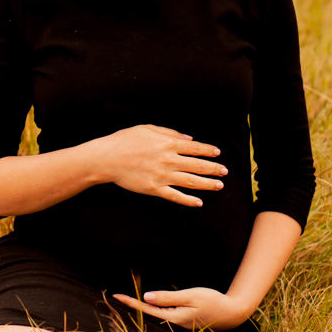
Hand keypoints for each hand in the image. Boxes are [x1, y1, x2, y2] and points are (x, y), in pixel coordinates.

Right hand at [93, 125, 225, 206]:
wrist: (107, 158)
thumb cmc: (124, 140)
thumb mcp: (147, 128)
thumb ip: (169, 132)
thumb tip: (188, 139)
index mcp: (168, 143)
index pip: (195, 148)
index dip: (208, 150)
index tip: (217, 153)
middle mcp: (169, 160)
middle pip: (197, 165)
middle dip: (213, 168)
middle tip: (224, 171)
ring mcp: (162, 176)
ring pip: (191, 181)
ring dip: (207, 184)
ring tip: (219, 185)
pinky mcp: (154, 188)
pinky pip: (175, 196)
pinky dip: (188, 200)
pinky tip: (198, 203)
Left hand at [112, 287, 249, 329]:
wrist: (232, 314)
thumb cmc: (213, 302)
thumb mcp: (190, 296)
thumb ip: (168, 297)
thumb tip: (146, 297)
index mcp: (174, 318)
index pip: (147, 309)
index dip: (131, 302)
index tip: (116, 295)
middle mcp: (174, 323)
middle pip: (148, 314)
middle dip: (132, 305)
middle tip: (116, 296)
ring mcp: (179, 323)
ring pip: (156, 314)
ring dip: (142, 307)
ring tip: (127, 298)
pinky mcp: (185, 321)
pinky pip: (165, 314)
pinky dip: (155, 308)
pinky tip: (150, 302)